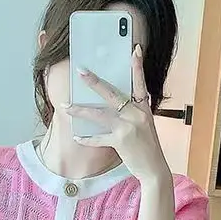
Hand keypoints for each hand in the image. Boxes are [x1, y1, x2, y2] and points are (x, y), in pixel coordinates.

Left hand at [64, 44, 168, 184]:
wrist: (154, 169)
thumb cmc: (147, 148)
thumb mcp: (145, 126)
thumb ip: (134, 113)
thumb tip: (117, 103)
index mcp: (143, 109)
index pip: (140, 83)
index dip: (137, 67)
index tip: (135, 50)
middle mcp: (136, 115)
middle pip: (112, 94)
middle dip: (94, 82)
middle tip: (80, 71)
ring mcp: (128, 127)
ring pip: (99, 115)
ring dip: (80, 110)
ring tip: (66, 106)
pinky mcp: (120, 141)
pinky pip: (98, 138)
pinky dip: (87, 139)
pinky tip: (77, 137)